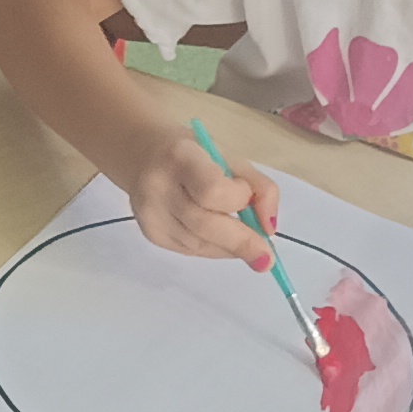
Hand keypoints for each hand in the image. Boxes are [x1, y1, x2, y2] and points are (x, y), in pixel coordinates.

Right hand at [127, 129, 278, 271]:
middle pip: (205, 225)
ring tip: (241, 239)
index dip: (237, 200)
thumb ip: (260, 188)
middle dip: (240, 242)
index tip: (247, 196)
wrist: (143, 154)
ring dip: (228, 247)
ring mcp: (150, 215)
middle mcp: (159, 188)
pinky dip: (213, 248)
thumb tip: (269, 230)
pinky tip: (218, 236)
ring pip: (199, 244)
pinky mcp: (150, 234)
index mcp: (181, 157)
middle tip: (266, 258)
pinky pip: (191, 251)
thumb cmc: (195, 153)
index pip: (212, 190)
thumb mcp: (231, 157)